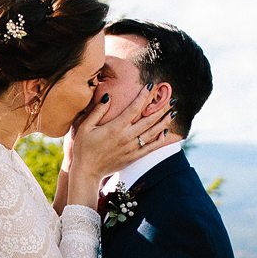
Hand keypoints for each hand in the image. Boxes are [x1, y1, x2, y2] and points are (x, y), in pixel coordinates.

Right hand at [62, 86, 175, 210]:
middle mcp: (126, 137)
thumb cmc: (83, 148)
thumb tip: (108, 96)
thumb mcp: (85, 127)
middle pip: (148, 120)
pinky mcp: (133, 157)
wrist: (87, 171)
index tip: (151, 86)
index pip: (134, 108)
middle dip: (160, 108)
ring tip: (173, 112)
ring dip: (164, 121)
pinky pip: (151, 148)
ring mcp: (131, 148)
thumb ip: (97, 111)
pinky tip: (166, 132)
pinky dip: (160, 140)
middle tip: (170, 98)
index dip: (144, 96)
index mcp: (115, 128)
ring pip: (153, 133)